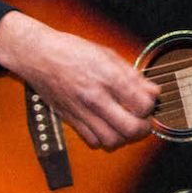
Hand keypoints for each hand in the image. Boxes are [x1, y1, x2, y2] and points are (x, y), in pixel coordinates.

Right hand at [0, 12, 158, 149]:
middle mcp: (95, 97)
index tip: (149, 102)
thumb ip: (133, 76)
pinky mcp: (70, 120)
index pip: (142, 104)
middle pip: (130, 128)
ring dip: (125, 137)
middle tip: (144, 120)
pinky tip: (108, 127)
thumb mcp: (108, 55)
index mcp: (107, 77)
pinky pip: (93, 141)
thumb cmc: (72, 51)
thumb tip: (153, 92)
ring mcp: (81, 111)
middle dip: (144, 128)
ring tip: (127, 125)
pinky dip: (105, 139)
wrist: (38, 55)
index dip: (151, 106)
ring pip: (112, 140)